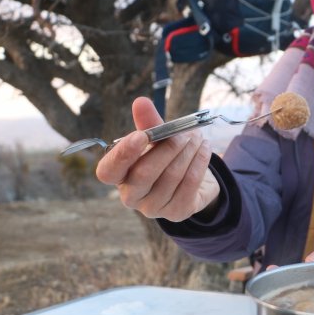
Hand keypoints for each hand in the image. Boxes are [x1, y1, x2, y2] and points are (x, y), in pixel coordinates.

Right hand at [95, 97, 219, 221]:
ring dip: (188, 152)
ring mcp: (153, 208)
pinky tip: (205, 148)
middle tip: (184, 132)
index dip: (123, 154)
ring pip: (171, 176)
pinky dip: (199, 162)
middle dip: (167, 148)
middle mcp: (131, 196)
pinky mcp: (176, 212)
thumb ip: (148, 123)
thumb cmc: (165, 156)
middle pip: (144, 174)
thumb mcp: (156, 139)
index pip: (108, 171)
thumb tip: (141, 102)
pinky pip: (189, 184)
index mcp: (118, 175)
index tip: (141, 136)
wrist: (193, 178)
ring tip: (197, 136)